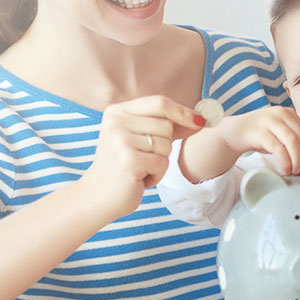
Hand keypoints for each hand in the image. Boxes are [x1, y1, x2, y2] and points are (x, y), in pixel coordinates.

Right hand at [78, 96, 203, 218]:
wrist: (99, 196)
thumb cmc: (123, 166)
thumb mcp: (141, 139)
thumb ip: (167, 126)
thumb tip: (200, 119)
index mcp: (117, 111)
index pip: (159, 103)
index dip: (182, 112)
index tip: (200, 121)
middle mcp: (116, 122)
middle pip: (166, 125)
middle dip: (165, 145)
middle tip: (145, 157)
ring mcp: (120, 141)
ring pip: (166, 145)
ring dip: (160, 162)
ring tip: (141, 168)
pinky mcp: (128, 160)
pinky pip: (162, 163)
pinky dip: (157, 174)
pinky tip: (140, 178)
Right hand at [212, 105, 299, 176]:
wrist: (234, 132)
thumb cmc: (259, 136)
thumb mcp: (279, 134)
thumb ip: (294, 140)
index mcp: (288, 113)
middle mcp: (280, 113)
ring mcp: (269, 121)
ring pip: (292, 142)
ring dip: (297, 160)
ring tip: (295, 172)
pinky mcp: (259, 131)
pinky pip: (277, 148)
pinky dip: (284, 161)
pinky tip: (285, 170)